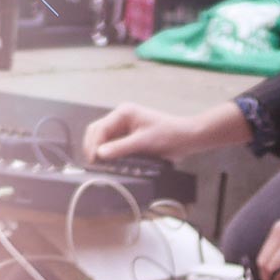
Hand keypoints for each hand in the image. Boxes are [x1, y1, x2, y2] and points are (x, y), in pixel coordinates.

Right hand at [81, 103, 199, 162]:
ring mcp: (124, 126)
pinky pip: (112, 144)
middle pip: (97, 132)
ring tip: (101, 166)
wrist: (186, 137)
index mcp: (123, 112)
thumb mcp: (144, 142)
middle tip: (94, 166)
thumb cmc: (169, 135)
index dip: (93, 145)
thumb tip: (99, 154)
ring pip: (103, 139)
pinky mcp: (128, 135)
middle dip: (93, 147)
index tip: (94, 162)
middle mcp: (121, 117)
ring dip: (100, 151)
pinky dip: (109, 153)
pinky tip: (110, 164)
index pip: (100, 128)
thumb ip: (121, 148)